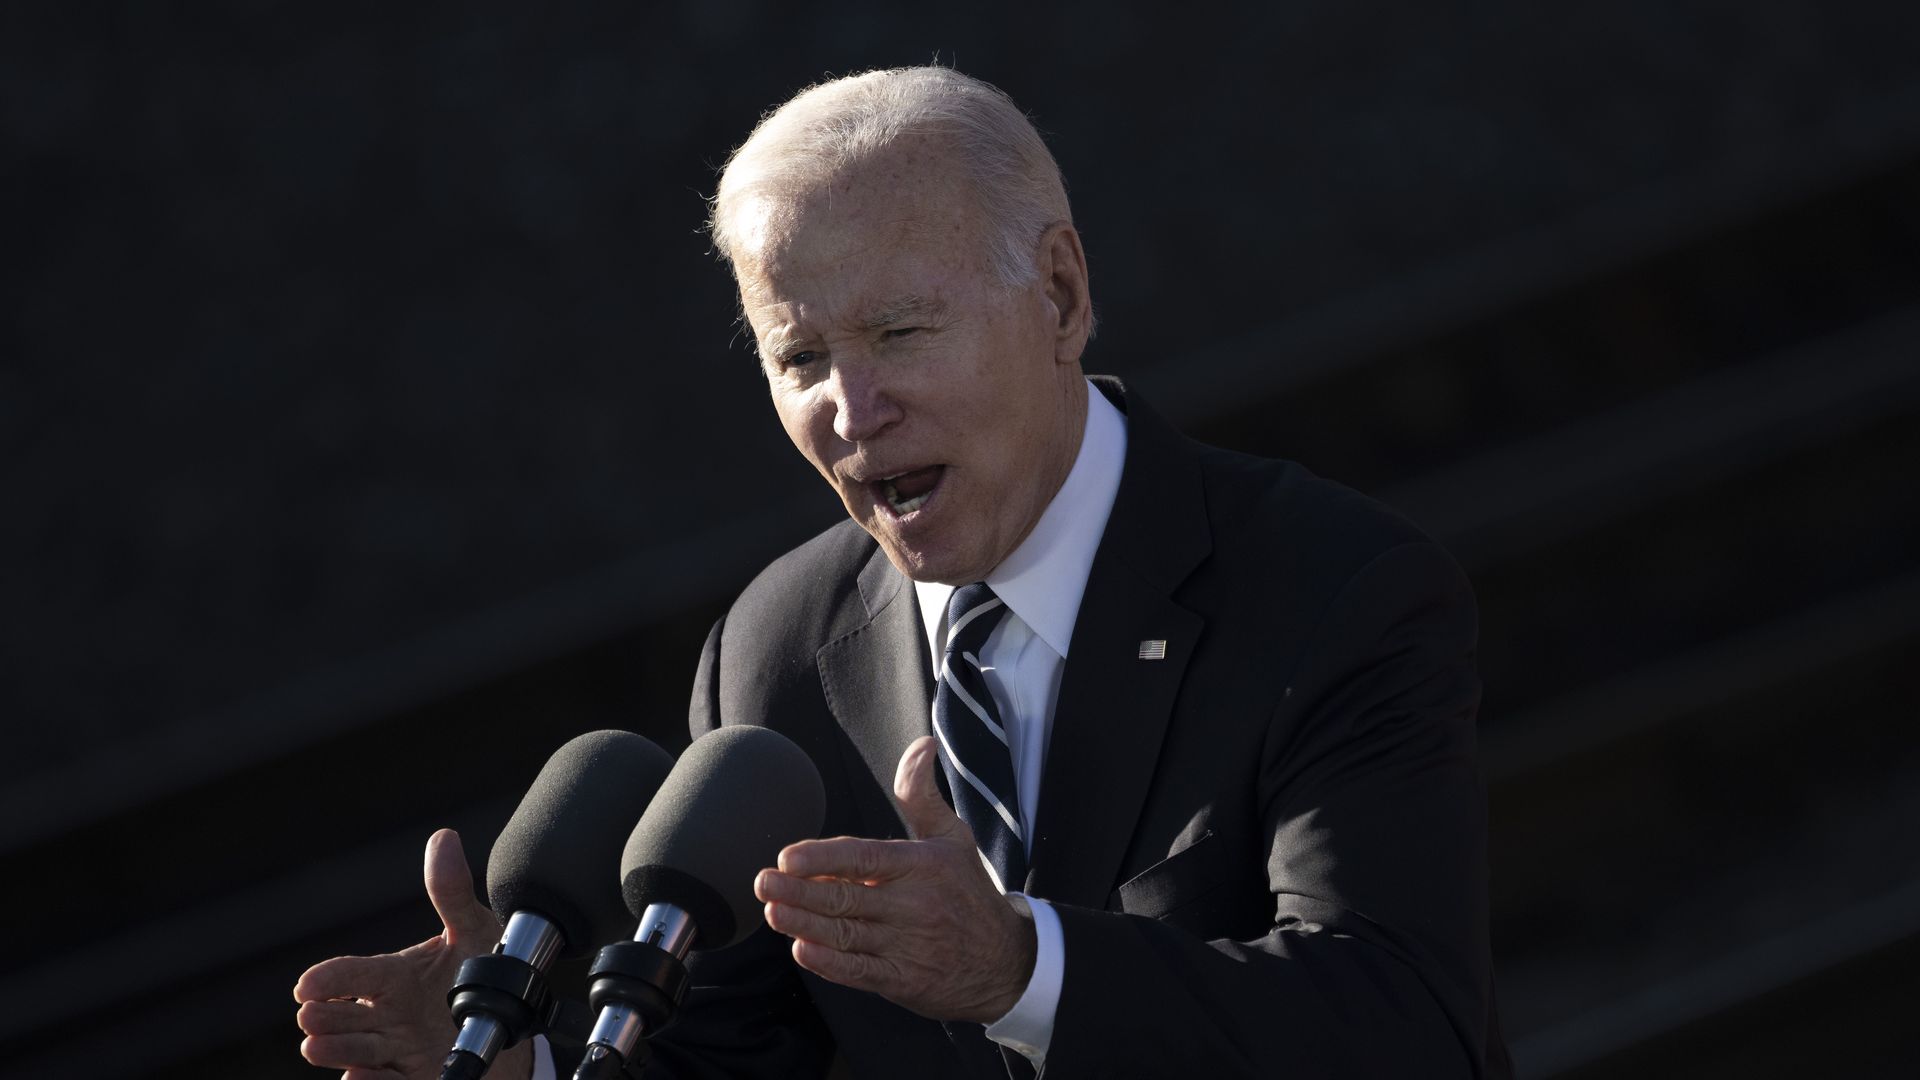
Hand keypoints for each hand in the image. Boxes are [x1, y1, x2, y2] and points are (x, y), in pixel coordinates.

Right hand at [293, 829, 533, 1079]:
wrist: (510, 1024)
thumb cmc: (482, 973)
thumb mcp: (474, 931)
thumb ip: (452, 892)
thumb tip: (442, 838)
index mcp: (393, 976)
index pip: (350, 976)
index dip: (328, 979)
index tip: (307, 985)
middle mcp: (386, 1015)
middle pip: (341, 1017)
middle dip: (324, 1018)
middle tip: (312, 1016)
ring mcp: (395, 1049)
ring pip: (354, 1051)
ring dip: (336, 1050)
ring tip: (316, 1047)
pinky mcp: (410, 1077)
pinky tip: (358, 1076)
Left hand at [755, 735, 1036, 1023]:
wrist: (1007, 962)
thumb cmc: (969, 892)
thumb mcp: (953, 838)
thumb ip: (922, 795)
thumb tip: (922, 745)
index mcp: (922, 865)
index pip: (866, 858)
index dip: (824, 857)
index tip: (787, 857)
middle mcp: (915, 905)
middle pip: (847, 898)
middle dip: (799, 892)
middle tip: (762, 883)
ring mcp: (909, 946)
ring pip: (846, 934)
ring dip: (804, 924)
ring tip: (772, 912)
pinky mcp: (904, 979)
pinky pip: (860, 971)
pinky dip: (829, 963)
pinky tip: (802, 950)